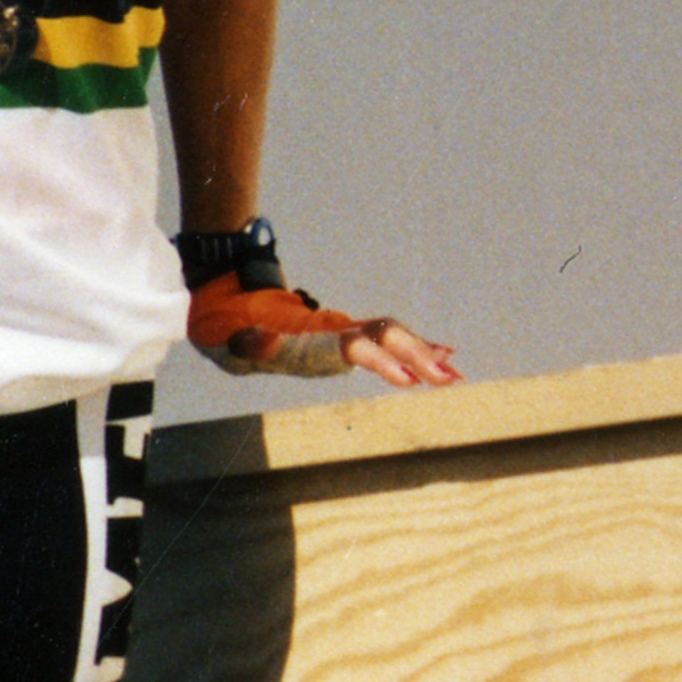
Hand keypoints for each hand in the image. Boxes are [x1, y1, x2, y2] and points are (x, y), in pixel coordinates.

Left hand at [188, 271, 460, 386]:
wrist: (227, 301)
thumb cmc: (227, 327)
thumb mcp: (230, 338)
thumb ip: (249, 342)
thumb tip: (260, 341)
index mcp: (311, 334)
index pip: (355, 345)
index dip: (380, 359)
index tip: (407, 379)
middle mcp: (333, 331)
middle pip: (385, 337)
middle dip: (417, 356)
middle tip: (449, 380)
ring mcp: (341, 334)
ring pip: (392, 339)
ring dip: (423, 357)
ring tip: (454, 377)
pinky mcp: (342, 340)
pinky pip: (385, 344)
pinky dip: (414, 351)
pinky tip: (441, 363)